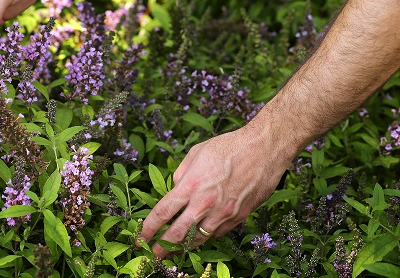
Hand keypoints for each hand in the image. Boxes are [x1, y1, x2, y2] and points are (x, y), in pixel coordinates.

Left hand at [138, 124, 290, 257]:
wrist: (264, 149)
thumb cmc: (229, 147)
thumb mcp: (196, 153)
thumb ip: (181, 174)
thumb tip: (174, 188)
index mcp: (191, 185)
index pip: (162, 212)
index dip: (148, 228)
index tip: (139, 238)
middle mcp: (205, 203)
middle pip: (177, 233)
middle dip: (161, 247)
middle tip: (152, 256)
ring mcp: (223, 213)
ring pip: (198, 238)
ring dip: (183, 247)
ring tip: (172, 253)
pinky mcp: (239, 217)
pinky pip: (217, 233)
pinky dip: (205, 237)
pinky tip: (198, 238)